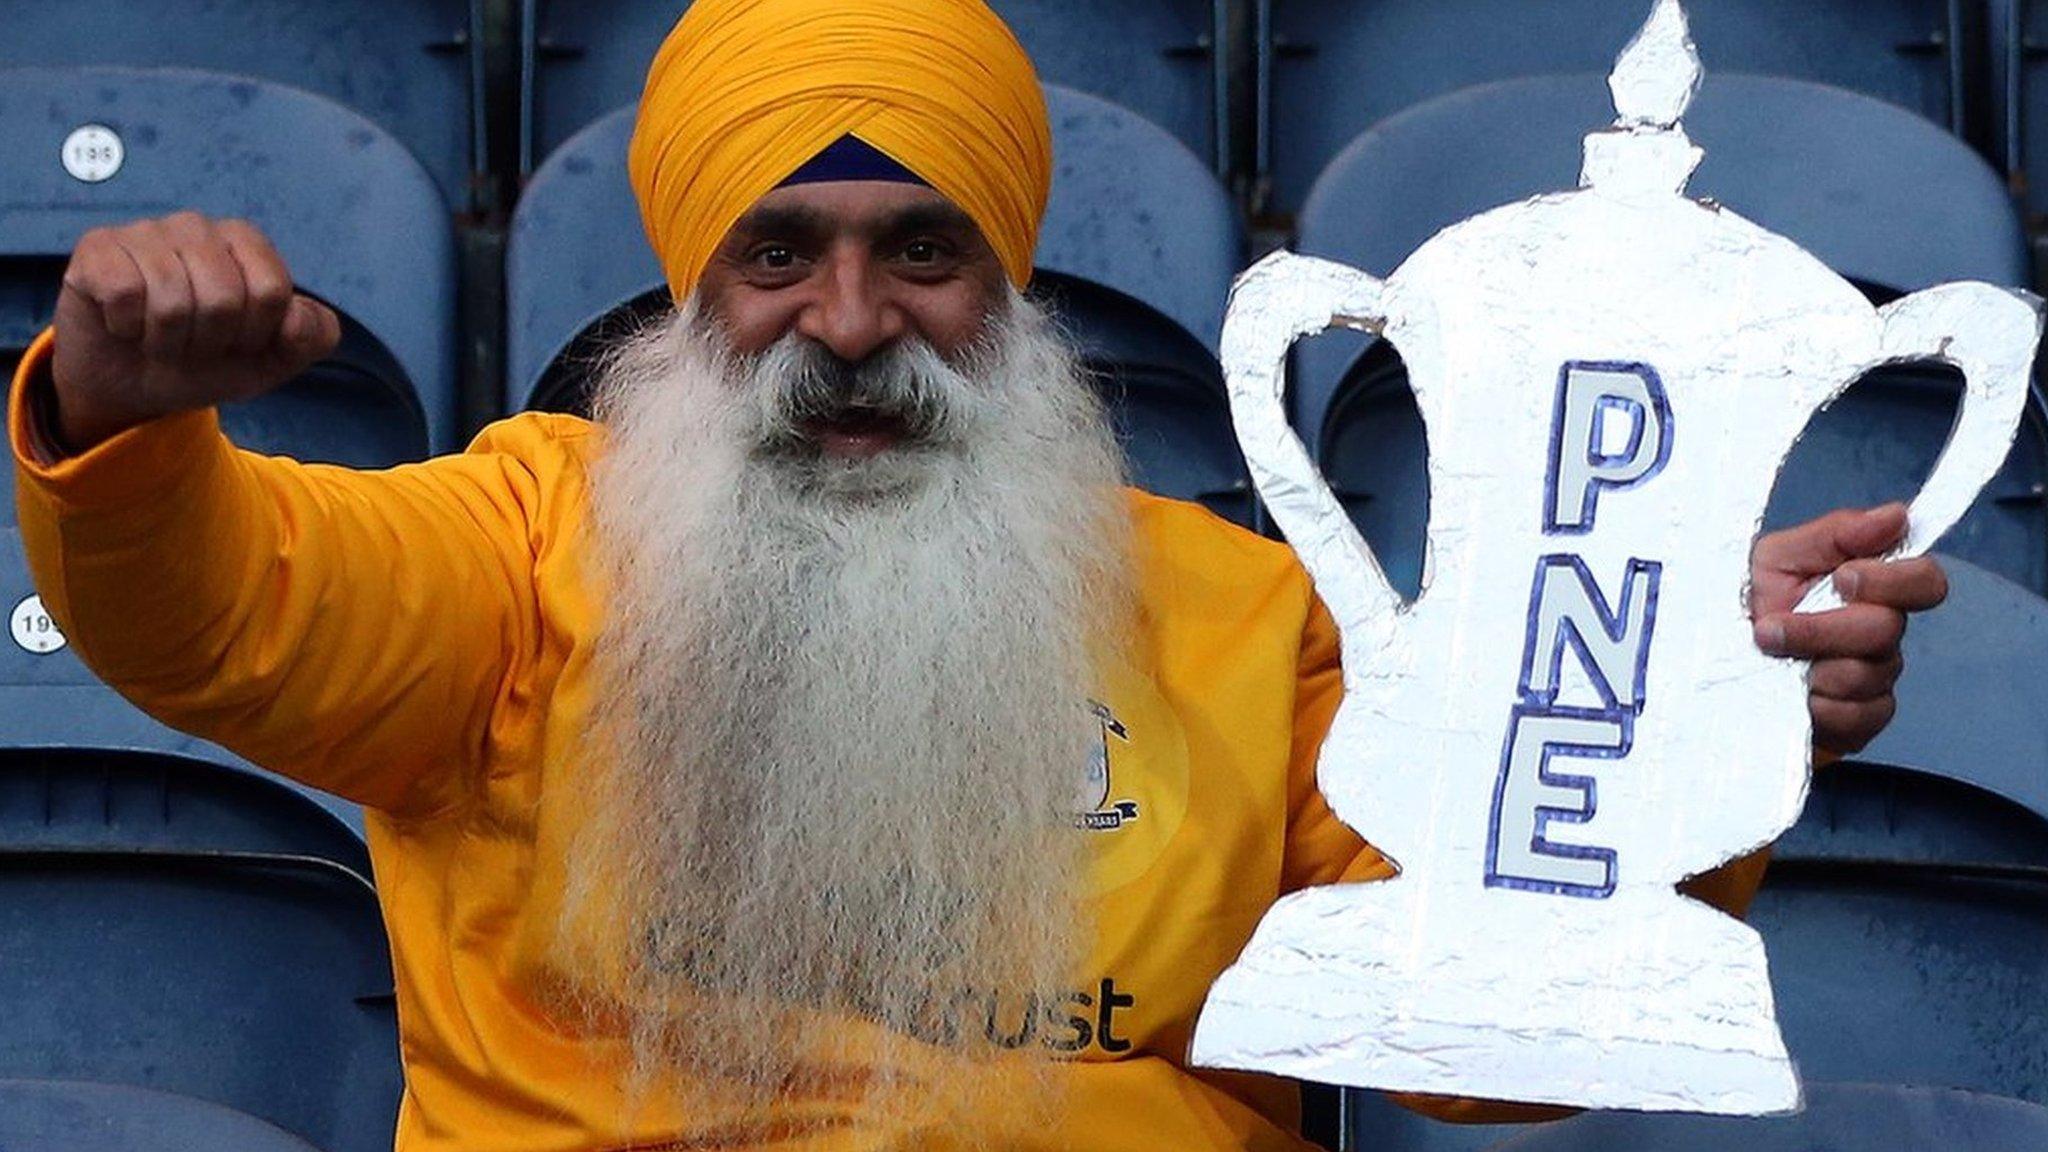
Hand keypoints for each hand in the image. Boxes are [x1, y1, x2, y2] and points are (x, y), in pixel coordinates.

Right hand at [50, 211, 340, 450]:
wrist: (133, 387)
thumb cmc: (207, 362)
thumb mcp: (273, 360)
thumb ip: (312, 337)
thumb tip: (297, 316)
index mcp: (245, 242)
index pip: (271, 292)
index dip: (256, 336)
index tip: (238, 342)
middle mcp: (196, 226)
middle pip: (224, 298)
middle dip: (210, 342)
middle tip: (193, 344)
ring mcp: (145, 232)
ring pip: (172, 302)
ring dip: (167, 342)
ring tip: (159, 338)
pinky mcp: (98, 248)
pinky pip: (124, 295)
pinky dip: (127, 328)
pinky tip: (124, 324)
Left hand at [1750, 504, 1947, 754]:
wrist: (1714, 666)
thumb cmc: (1750, 604)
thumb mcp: (1777, 557)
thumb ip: (1835, 534)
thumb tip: (1897, 514)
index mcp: (1872, 588)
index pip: (1925, 581)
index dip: (1894, 581)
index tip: (1843, 578)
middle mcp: (1882, 633)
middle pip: (1886, 630)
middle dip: (1821, 628)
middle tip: (1770, 627)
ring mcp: (1874, 680)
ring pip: (1865, 675)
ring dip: (1807, 665)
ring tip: (1769, 659)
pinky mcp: (1859, 722)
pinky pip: (1856, 717)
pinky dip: (1815, 705)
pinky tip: (1789, 695)